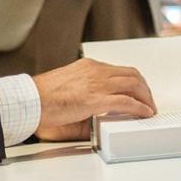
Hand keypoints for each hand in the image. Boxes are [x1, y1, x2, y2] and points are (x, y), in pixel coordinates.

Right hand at [33, 57, 156, 140]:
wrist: (30, 100)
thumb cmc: (41, 98)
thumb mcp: (68, 90)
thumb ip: (84, 97)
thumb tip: (96, 114)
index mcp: (88, 67)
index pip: (118, 70)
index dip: (133, 81)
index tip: (138, 92)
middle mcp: (96, 71)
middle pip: (132, 74)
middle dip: (144, 88)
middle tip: (148, 101)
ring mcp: (97, 84)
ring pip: (134, 85)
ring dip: (146, 97)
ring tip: (149, 109)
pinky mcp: (96, 99)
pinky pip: (127, 101)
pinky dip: (140, 107)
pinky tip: (144, 113)